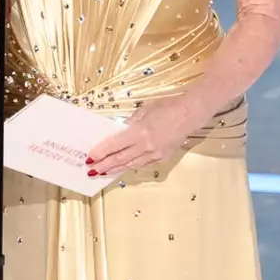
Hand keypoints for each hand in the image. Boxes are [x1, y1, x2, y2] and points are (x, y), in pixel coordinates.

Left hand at [85, 94, 209, 176]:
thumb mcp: (144, 110)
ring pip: (131, 164)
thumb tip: (120, 132)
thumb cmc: (166, 107)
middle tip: (91, 171)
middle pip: (120, 159)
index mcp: (139, 132)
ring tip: (104, 172)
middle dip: (104, 166)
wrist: (189, 114)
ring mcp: (155, 154)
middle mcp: (146, 146)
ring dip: (116, 169)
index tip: (90, 158)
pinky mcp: (162, 157)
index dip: (101, 153)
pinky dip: (130, 165)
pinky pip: (142, 163)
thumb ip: (131, 123)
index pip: (114, 145)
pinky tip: (123, 167)